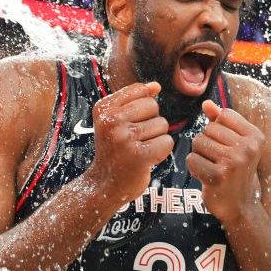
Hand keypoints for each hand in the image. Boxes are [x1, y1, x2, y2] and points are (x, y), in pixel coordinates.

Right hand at [86, 82, 172, 206]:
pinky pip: (166, 142)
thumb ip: (134, 100)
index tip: (131, 124)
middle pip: (153, 106)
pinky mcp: (139, 155)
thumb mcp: (115, 121)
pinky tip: (148, 159)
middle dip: (151, 122)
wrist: (104, 184)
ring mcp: (124, 138)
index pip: (140, 91)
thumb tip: (155, 86)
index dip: (144, 108)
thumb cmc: (114, 150)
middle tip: (136, 140)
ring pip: (162, 125)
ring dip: (156, 138)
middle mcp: (111, 121)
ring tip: (140, 149)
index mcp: (103, 108)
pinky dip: (162, 152)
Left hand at [186, 100, 263, 223]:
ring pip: (198, 142)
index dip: (218, 129)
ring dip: (199, 155)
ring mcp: (233, 162)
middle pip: (208, 129)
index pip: (224, 115)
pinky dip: (194, 168)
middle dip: (207, 143)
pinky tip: (206, 177)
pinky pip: (192, 159)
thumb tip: (206, 103)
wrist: (240, 205)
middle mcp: (248, 148)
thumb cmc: (236, 171)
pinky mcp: (218, 176)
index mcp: (256, 136)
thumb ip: (221, 123)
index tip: (226, 146)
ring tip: (212, 167)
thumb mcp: (236, 144)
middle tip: (218, 160)